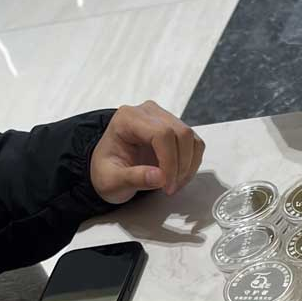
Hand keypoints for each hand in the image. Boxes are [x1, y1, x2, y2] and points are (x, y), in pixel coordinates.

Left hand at [90, 102, 204, 205]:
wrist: (108, 168)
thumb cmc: (107, 171)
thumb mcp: (112, 181)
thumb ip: (133, 178)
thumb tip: (160, 177)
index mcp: (128, 118)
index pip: (162, 133)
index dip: (170, 161)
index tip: (166, 185)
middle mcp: (148, 112)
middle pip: (181, 133)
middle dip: (181, 166)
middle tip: (170, 188)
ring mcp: (164, 118)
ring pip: (191, 138)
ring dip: (188, 166)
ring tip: (173, 184)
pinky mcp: (175, 128)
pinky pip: (194, 144)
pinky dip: (191, 163)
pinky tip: (177, 177)